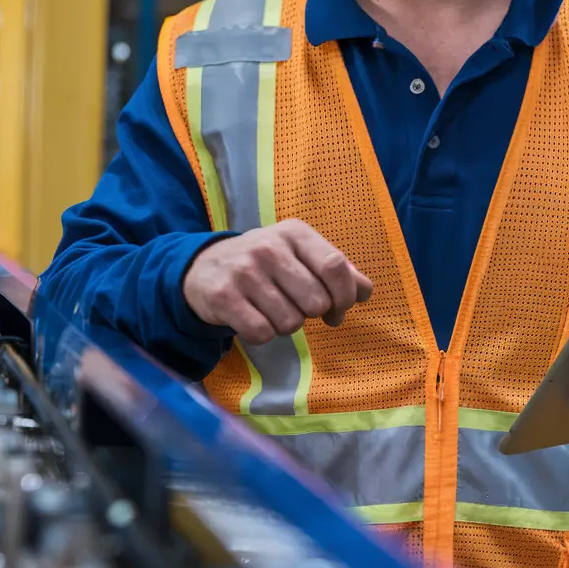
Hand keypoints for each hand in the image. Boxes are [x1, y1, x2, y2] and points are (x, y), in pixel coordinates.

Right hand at [183, 220, 373, 345]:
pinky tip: (252, 317)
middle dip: (311, 314)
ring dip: (285, 325)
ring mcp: (244, 271)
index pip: (335, 266)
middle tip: (296, 307)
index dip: (345, 297)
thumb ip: (336, 271)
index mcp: (294, 233)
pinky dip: (261, 334)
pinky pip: (262, 333)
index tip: (338, 310)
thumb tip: (365, 291)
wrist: (203, 267)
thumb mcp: (299, 255)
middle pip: (316, 301)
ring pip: (290, 322)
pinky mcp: (224, 296)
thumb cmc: (265, 264)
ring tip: (270, 309)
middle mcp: (268, 247)